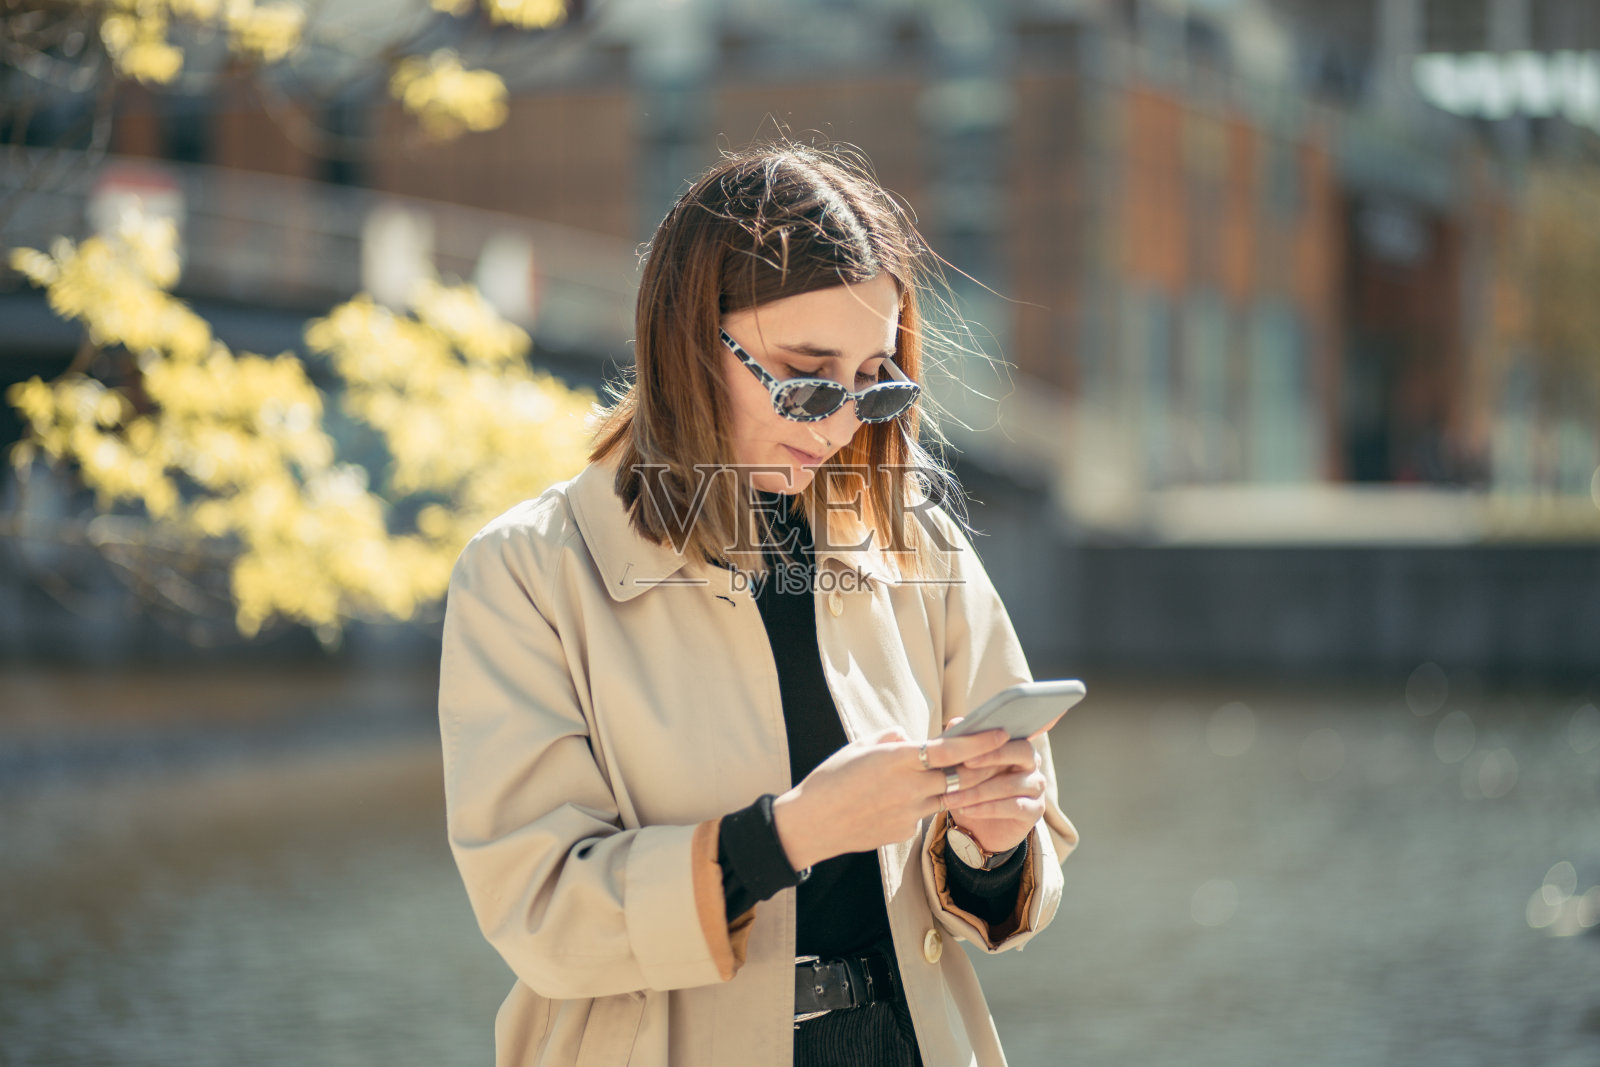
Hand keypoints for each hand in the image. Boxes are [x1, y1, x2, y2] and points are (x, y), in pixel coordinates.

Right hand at [772, 725, 1010, 871]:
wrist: (812, 823)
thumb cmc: (831, 778)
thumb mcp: (859, 747)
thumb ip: (891, 739)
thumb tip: (910, 737)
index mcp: (897, 759)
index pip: (951, 750)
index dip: (981, 742)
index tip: (1001, 732)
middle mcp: (909, 787)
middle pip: (961, 777)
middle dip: (985, 766)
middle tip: (1003, 755)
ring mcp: (909, 813)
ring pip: (948, 797)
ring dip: (961, 786)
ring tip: (972, 775)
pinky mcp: (905, 832)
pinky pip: (924, 814)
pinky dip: (925, 804)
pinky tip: (908, 802)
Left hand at [943, 729, 1050, 854]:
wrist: (977, 829)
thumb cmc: (971, 789)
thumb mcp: (962, 767)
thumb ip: (962, 743)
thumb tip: (956, 722)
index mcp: (1016, 745)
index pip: (1010, 736)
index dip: (989, 742)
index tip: (965, 754)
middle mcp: (1032, 763)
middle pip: (1021, 752)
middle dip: (990, 759)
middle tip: (964, 767)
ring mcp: (1036, 787)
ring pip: (1011, 784)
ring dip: (978, 791)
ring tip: (952, 798)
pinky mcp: (1035, 810)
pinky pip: (1014, 806)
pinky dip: (987, 808)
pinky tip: (967, 810)